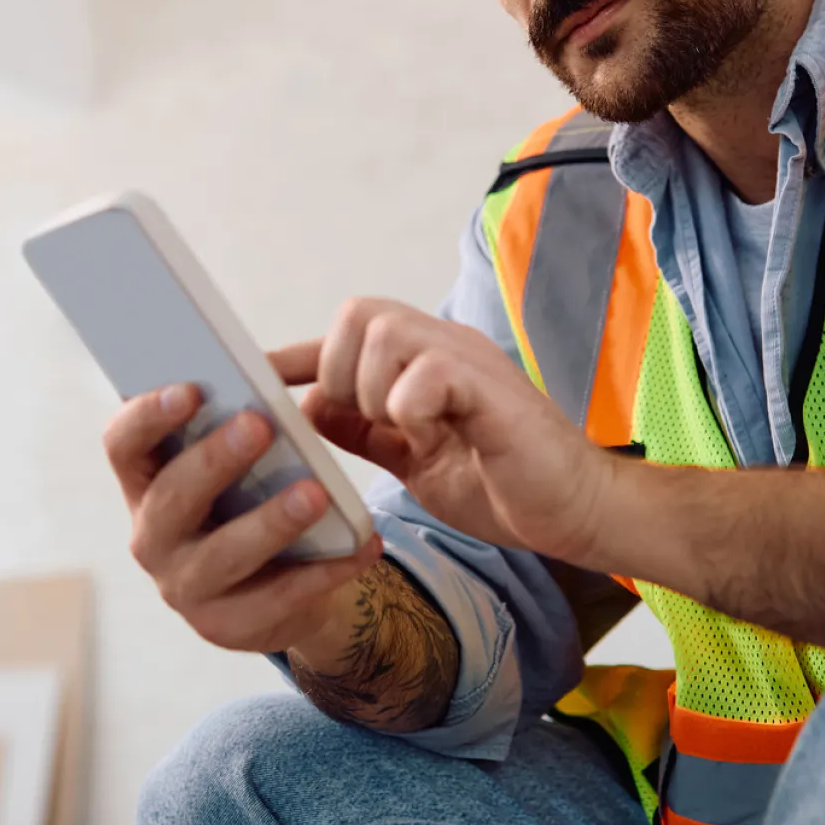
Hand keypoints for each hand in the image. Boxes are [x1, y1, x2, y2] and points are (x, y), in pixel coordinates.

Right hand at [102, 383, 380, 652]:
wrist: (279, 588)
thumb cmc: (251, 503)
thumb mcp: (238, 466)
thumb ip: (238, 427)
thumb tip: (268, 392)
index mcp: (146, 484)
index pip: (123, 444)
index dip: (148, 416)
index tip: (191, 388)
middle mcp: (153, 537)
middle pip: (171, 498)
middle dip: (214, 460)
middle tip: (259, 425)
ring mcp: (186, 587)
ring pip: (223, 555)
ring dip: (269, 522)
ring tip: (315, 493)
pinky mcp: (228, 626)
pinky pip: (279, 597)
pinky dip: (325, 571)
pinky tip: (363, 545)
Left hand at [273, 297, 619, 561]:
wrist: (576, 512)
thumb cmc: (503, 485)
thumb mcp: (415, 460)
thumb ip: (366, 432)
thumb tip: (308, 409)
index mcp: (424, 361)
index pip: (345, 335)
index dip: (294, 355)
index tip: (247, 377)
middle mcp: (444, 346)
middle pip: (357, 312)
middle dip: (337, 369)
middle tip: (360, 422)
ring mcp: (469, 362)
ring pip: (384, 330)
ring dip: (372, 388)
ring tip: (403, 431)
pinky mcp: (491, 388)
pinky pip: (426, 371)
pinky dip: (410, 404)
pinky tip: (431, 434)